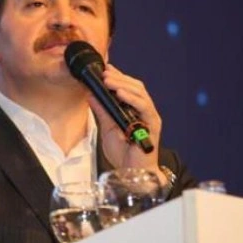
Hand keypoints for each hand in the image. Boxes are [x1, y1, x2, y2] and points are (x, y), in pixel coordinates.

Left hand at [87, 64, 164, 180]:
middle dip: (119, 78)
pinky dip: (132, 99)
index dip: (118, 77)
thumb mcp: (107, 129)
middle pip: (135, 87)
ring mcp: (149, 117)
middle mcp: (143, 111)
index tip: (104, 68)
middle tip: (104, 73)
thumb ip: (101, 111)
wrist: (132, 174)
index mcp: (134, 110)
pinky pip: (144, 108)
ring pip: (140, 93)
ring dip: (123, 84)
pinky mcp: (153, 126)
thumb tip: (90, 94)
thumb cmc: (123, 154)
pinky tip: (121, 94)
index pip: (128, 88)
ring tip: (109, 80)